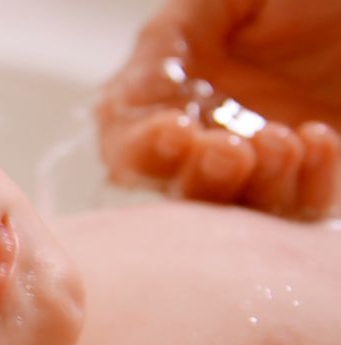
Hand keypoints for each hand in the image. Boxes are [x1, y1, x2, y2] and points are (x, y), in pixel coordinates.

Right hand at [96, 0, 340, 218]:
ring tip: (283, 142)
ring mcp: (261, 155)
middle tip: (229, 152)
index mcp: (173, 85)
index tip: (173, 132)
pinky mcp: (317, 174)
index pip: (128, 138)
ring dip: (254, 185)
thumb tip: (133, 86)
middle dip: (197, 178)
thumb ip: (170, 35)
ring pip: (236, 205)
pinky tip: (319, 139)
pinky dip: (308, 185)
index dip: (140, 148)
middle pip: (175, 185)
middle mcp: (209, 128)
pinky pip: (303, 206)